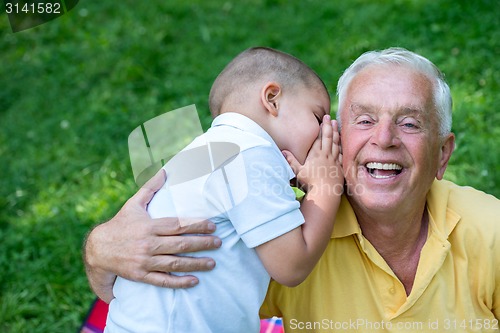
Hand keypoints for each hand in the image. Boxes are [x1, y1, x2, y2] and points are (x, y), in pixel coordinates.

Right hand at [83, 169, 221, 302]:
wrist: (98, 249)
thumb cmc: (121, 224)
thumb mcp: (133, 204)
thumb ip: (150, 188)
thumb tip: (164, 170)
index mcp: (149, 226)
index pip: (177, 225)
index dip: (196, 225)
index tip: (212, 226)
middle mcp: (148, 243)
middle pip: (180, 244)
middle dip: (202, 244)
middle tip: (219, 243)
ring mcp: (144, 261)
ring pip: (175, 263)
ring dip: (195, 263)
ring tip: (213, 263)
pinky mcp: (141, 275)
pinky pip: (163, 280)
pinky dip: (179, 282)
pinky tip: (194, 281)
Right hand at [283, 115, 342, 194]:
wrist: (326, 193)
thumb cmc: (310, 183)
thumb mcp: (298, 172)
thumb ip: (291, 161)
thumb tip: (283, 151)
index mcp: (316, 154)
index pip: (319, 137)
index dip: (321, 127)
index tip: (323, 119)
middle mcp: (326, 155)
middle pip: (328, 137)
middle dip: (329, 126)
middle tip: (330, 117)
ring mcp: (334, 160)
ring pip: (336, 143)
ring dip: (336, 133)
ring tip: (336, 125)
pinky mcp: (339, 167)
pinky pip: (341, 153)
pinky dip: (341, 146)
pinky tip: (341, 143)